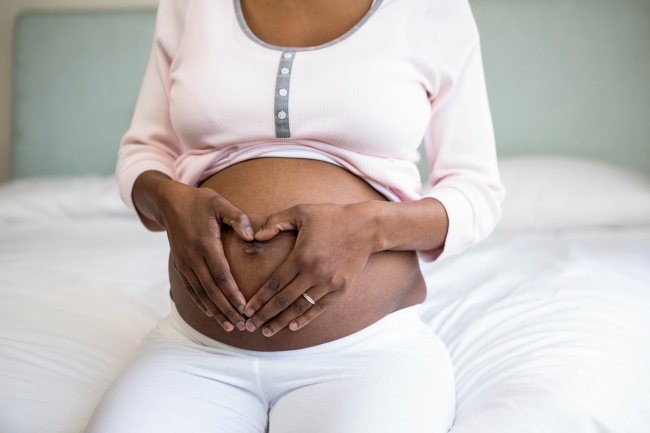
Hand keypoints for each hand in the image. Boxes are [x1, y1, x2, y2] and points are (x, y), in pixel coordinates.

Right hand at [157, 180, 253, 330]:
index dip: (233, 294)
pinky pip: (191, 289)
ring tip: (230, 326)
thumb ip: (237, 217)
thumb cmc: (199, 201)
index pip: (221, 275)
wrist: (169, 202)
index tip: (245, 308)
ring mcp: (185, 263)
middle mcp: (193, 257)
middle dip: (227, 310)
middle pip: (211, 290)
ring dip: (215, 312)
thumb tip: (252, 236)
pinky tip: (211, 315)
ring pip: (201, 294)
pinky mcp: (181, 265)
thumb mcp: (219, 202)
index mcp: (206, 244)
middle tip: (243, 325)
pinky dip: (201, 304)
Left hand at [243, 202, 376, 335]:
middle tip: (249, 326)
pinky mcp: (341, 288)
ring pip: (300, 308)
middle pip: (283, 300)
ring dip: (282, 321)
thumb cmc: (331, 216)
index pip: (274, 283)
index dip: (259, 299)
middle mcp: (313, 273)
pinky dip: (306, 319)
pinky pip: (320, 308)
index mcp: (301, 256)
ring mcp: (328, 283)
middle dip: (264, 315)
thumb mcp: (301, 211)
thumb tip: (255, 235)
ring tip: (267, 331)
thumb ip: (276, 222)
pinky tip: (293, 326)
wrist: (366, 226)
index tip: (246, 310)